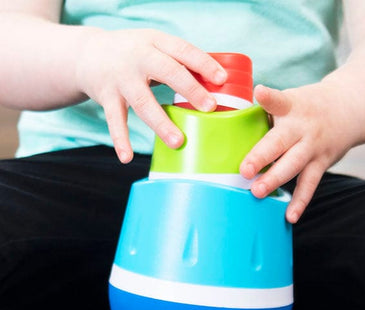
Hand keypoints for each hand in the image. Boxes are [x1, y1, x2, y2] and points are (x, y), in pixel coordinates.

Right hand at [75, 28, 226, 162]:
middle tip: (209, 107)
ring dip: (160, 123)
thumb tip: (215, 84)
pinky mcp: (106, 97)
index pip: (183, 50)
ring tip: (178, 142)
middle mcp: (138, 58)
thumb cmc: (133, 54)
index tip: (222, 79)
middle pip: (167, 71)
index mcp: (155, 42)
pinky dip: (120, 139)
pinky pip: (114, 120)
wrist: (89, 54)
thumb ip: (179, 62)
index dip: (203, 63)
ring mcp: (121, 79)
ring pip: (142, 102)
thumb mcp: (155, 47)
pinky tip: (126, 157)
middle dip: (189, 89)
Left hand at [240, 83, 355, 222]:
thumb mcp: (291, 100)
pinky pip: (310, 185)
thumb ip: (267, 112)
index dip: (269, 97)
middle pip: (281, 142)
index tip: (260, 92)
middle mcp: (302, 128)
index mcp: (291, 107)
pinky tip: (290, 216)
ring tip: (258, 192)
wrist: (350, 108)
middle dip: (262, 156)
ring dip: (275, 180)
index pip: (279, 100)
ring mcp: (313, 147)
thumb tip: (233, 122)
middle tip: (245, 170)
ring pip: (294, 166)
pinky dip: (300, 201)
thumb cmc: (308, 106)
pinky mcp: (322, 163)